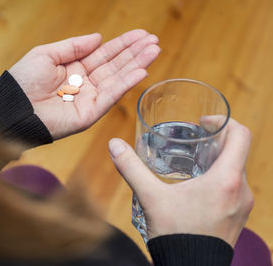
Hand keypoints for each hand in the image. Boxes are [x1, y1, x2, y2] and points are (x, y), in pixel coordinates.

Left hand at [9, 30, 159, 139]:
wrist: (13, 107)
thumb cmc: (23, 81)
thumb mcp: (47, 54)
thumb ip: (73, 46)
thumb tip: (99, 38)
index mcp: (74, 69)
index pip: (104, 54)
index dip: (122, 44)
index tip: (141, 34)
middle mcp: (85, 84)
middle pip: (115, 66)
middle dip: (135, 53)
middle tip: (154, 41)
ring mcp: (88, 99)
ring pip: (117, 79)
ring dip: (137, 65)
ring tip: (154, 50)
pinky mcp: (89, 114)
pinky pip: (110, 96)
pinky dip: (126, 84)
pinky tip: (141, 71)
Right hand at [108, 118, 252, 246]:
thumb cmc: (175, 234)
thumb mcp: (151, 198)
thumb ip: (131, 168)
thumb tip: (114, 145)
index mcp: (226, 180)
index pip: (240, 135)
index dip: (224, 121)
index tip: (203, 122)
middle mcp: (241, 190)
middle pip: (238, 151)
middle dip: (216, 141)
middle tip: (193, 140)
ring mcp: (242, 205)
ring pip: (236, 170)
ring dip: (219, 160)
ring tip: (193, 161)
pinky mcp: (238, 216)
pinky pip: (235, 187)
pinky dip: (221, 178)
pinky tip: (198, 186)